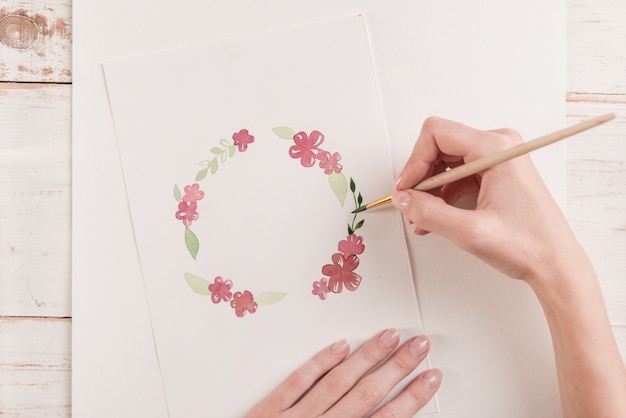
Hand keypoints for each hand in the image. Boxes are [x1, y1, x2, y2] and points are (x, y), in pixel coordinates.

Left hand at [246, 329, 440, 417]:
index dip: (411, 398)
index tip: (430, 378)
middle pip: (367, 394)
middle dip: (398, 368)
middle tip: (419, 346)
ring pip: (337, 382)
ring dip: (367, 358)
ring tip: (388, 337)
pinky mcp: (268, 412)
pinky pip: (296, 383)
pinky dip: (319, 363)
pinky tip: (338, 346)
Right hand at [392, 117, 581, 284]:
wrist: (555, 264)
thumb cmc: (529, 245)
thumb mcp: (470, 232)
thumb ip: (429, 213)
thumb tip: (403, 200)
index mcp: (495, 150)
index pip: (437, 134)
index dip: (415, 160)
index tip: (407, 188)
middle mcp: (498, 147)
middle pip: (439, 146)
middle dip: (420, 176)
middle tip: (411, 204)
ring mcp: (497, 160)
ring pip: (446, 162)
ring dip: (429, 189)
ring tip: (423, 217)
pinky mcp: (495, 174)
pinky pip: (457, 174)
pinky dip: (442, 194)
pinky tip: (436, 217)